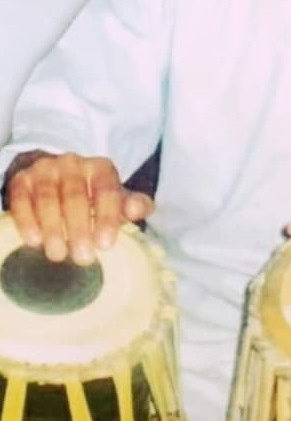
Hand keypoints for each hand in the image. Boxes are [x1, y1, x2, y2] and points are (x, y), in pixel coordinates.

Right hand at [4, 151, 153, 264]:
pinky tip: (34, 241)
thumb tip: (139, 209)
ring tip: (58, 254)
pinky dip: (27, 221)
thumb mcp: (115, 199)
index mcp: (100, 167)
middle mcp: (72, 163)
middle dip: (80, 229)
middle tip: (83, 257)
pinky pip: (22, 200)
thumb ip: (133, 205)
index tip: (106, 245)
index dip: (107, 217)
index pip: (107, 190)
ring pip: (48, 198)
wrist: (54, 176)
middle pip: (75, 196)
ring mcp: (45, 170)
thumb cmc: (92, 195)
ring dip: (53, 228)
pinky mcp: (21, 180)